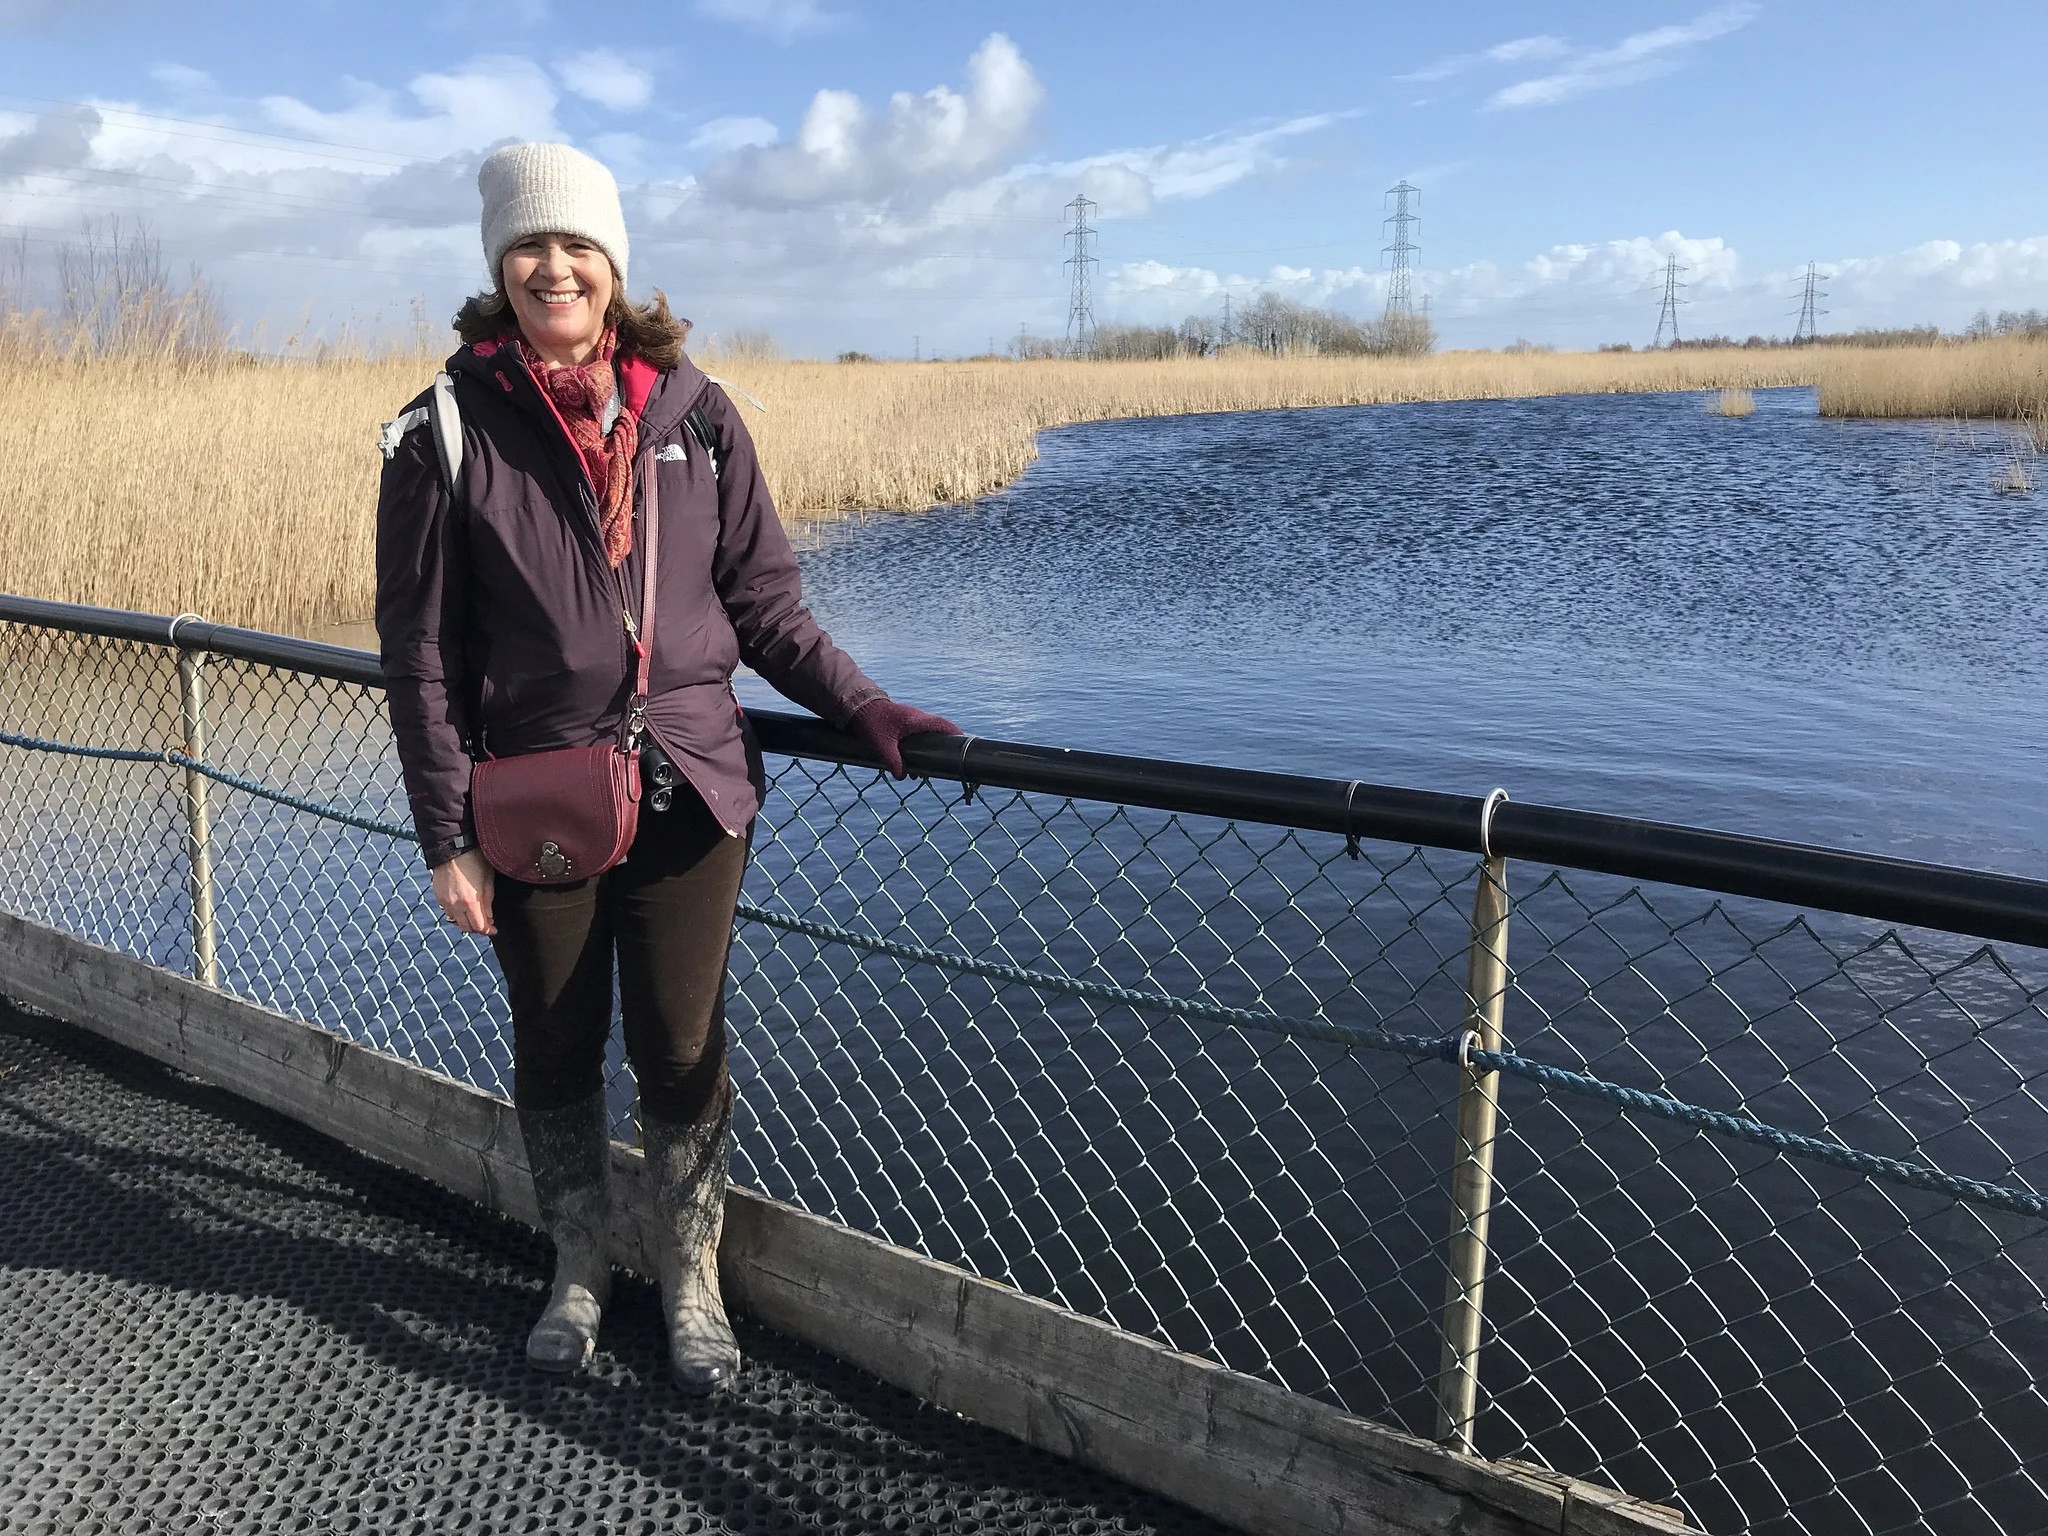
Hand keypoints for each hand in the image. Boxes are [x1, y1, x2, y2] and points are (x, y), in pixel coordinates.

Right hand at [432, 848, 496, 935]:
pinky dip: (456, 912)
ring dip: (466, 920)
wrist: (452, 846)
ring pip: (455, 920)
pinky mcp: (438, 896)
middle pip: (466, 928)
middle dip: (477, 928)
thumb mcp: (488, 879)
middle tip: (486, 923)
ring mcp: (444, 901)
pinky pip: (447, 911)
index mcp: (470, 902)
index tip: (494, 929)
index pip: (479, 927)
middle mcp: (455, 905)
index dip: (488, 930)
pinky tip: (463, 905)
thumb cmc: (474, 859)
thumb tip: (489, 917)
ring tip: (475, 913)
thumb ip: (488, 901)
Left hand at [846, 697, 962, 778]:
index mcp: (916, 721)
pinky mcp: (901, 719)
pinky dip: (918, 743)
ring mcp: (909, 716)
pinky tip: (909, 757)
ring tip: (923, 768)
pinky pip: (916, 731)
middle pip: (937, 729)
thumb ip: (894, 762)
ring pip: (925, 732)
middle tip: (946, 759)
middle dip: (942, 744)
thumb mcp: (882, 745)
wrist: (857, 704)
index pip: (942, 724)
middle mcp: (916, 717)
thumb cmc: (871, 722)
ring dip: (928, 746)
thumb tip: (903, 777)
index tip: (964, 741)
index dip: (955, 732)